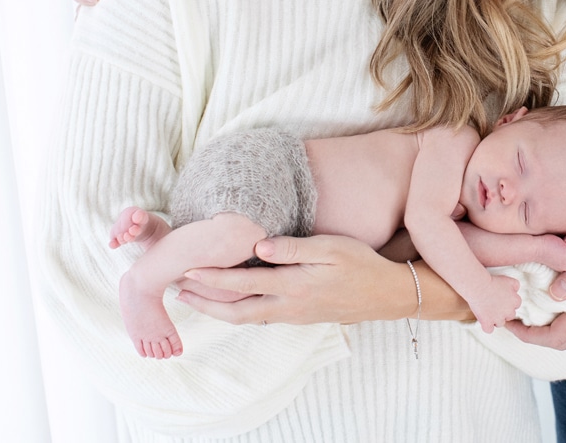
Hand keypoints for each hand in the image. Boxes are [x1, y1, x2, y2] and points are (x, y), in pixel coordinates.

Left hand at [176, 233, 418, 324]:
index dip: (212, 277)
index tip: (187, 268)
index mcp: (293, 286)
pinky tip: (232, 302)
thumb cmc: (361, 265)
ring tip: (196, 298)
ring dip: (218, 309)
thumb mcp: (332, 248)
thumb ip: (294, 248)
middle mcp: (288, 307)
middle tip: (179, 291)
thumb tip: (259, 247)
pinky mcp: (299, 317)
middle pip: (236, 311)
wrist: (386, 295)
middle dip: (204, 302)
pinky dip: (238, 311)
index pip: (242, 283)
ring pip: (246, 318)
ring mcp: (293, 316)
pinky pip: (260, 317)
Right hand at [468, 274, 520, 333]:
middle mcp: (509, 312)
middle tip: (495, 305)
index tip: (501, 299)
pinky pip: (489, 330)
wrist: (478, 286)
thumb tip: (516, 290)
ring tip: (488, 311)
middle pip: (509, 316)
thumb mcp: (508, 280)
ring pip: (500, 323)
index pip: (516, 305)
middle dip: (503, 312)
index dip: (508, 303)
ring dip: (495, 319)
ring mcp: (498, 319)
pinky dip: (486, 326)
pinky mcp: (487, 323)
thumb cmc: (492, 281)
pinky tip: (484, 321)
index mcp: (515, 301)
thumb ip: (515, 286)